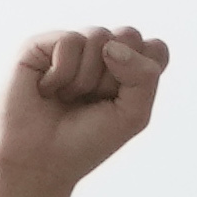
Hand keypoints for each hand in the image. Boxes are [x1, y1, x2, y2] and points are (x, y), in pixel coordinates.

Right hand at [0, 27, 170, 196]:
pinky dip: (61, 73)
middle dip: (115, 76)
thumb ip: (145, 75)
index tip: (121, 102)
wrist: (41, 160)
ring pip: (100, 36)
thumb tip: (110, 45)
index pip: (156, 48)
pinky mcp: (40, 44)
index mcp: (128, 67)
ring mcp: (72, 45)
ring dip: (85, 79)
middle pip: (130, 35)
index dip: (143, 76)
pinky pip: (69, 41)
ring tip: (67, 97)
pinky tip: (47, 89)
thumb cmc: (87, 140)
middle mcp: (100, 51)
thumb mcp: (134, 114)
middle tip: (93, 99)